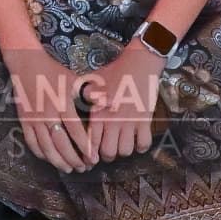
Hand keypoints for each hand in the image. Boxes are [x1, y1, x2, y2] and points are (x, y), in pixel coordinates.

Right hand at [5, 45, 94, 172]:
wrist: (26, 64)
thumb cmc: (53, 72)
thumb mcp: (73, 80)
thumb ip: (87, 95)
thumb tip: (106, 107)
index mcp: (62, 103)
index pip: (75, 131)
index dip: (85, 147)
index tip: (94, 158)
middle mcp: (47, 113)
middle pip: (61, 143)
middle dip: (74, 159)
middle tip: (84, 168)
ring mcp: (34, 119)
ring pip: (46, 147)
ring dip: (59, 161)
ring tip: (70, 169)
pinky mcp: (24, 120)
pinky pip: (32, 142)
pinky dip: (42, 154)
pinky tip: (50, 159)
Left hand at [80, 45, 165, 161]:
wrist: (140, 62)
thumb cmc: (115, 71)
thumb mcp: (94, 81)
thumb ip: (84, 95)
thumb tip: (75, 104)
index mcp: (99, 111)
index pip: (91, 141)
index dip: (90, 153)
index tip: (90, 156)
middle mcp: (113, 119)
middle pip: (108, 151)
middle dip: (106, 156)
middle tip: (106, 152)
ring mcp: (131, 121)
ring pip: (125, 151)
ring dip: (122, 151)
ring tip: (120, 146)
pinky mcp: (145, 120)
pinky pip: (144, 144)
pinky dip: (140, 147)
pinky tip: (136, 142)